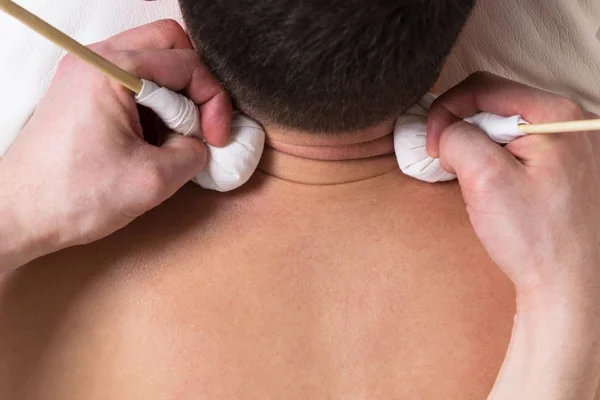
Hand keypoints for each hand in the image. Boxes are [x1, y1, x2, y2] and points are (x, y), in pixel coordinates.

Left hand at [0, 20, 231, 269]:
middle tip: (201, 125)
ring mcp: (86, 71)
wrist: (20, 214)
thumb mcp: (155, 179)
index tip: (217, 138)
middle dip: (196, 84)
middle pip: (169, 44)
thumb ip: (195, 152)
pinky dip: (154, 101)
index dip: (214, 102)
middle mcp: (96, 58)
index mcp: (112, 70)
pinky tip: (153, 136)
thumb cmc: (75, 196)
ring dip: (175, 93)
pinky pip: (133, 78)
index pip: (187, 64)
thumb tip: (203, 142)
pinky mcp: (83, 89)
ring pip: (152, 59)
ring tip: (175, 135)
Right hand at [427, 72, 599, 398]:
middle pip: (496, 105)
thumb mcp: (484, 179)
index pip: (483, 87)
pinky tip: (496, 189)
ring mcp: (574, 145)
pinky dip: (498, 162)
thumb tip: (446, 130)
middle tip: (449, 165)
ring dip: (479, 149)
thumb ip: (457, 138)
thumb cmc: (536, 238)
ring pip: (507, 128)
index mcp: (556, 114)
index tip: (431, 144)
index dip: (446, 110)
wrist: (572, 287)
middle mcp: (572, 122)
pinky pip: (522, 148)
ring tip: (474, 181)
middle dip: (463, 131)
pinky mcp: (570, 167)